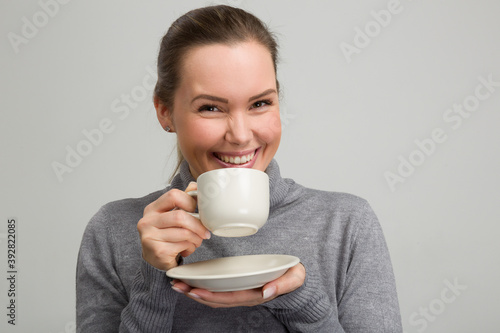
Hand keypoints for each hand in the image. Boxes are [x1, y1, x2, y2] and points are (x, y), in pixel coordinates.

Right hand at [137, 182, 210, 270]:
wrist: (154, 259)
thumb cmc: (166, 235)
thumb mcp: (171, 215)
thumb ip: (182, 200)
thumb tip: (195, 185)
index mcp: (152, 209)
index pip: (173, 195)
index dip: (190, 202)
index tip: (197, 211)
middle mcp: (147, 221)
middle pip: (180, 216)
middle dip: (198, 225)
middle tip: (205, 232)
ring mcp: (150, 237)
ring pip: (184, 233)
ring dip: (196, 239)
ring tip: (196, 242)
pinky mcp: (157, 251)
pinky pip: (183, 245)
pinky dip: (190, 248)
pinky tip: (186, 249)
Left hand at [171, 263, 305, 307]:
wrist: (294, 277)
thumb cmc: (292, 276)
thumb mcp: (294, 277)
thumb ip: (284, 284)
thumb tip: (266, 291)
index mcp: (255, 294)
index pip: (229, 298)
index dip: (211, 296)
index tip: (195, 290)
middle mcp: (244, 296)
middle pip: (216, 299)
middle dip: (195, 294)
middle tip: (177, 286)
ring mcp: (239, 292)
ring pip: (214, 296)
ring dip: (195, 291)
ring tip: (178, 284)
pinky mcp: (236, 287)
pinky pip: (216, 291)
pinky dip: (202, 287)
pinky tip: (191, 282)